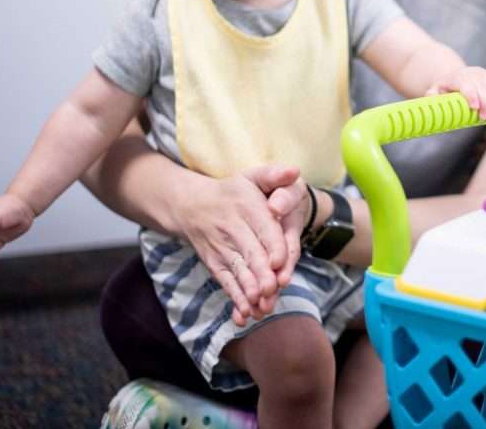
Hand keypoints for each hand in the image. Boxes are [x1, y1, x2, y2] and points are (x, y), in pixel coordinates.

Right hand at [175, 164, 302, 325]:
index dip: (273, 245)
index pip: (263, 228)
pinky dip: (235, 300)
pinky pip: (226, 283)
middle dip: (261, 273)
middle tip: (273, 289)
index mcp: (247, 207)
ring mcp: (222, 249)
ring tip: (260, 306)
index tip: (281, 261)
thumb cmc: (233, 191)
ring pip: (238, 272)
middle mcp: (233, 229)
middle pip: (250, 253)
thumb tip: (294, 171)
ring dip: (249, 291)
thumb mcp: (253, 175)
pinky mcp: (215, 264)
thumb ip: (274, 174)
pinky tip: (244, 315)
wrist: (190, 205)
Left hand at [427, 66, 485, 119]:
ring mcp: (485, 75)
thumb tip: (430, 98)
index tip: (474, 108)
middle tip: (484, 118)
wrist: (456, 75)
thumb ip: (432, 94)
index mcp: (459, 77)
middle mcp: (473, 74)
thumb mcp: (436, 89)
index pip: (468, 86)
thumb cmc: (446, 87)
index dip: (472, 96)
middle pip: (483, 88)